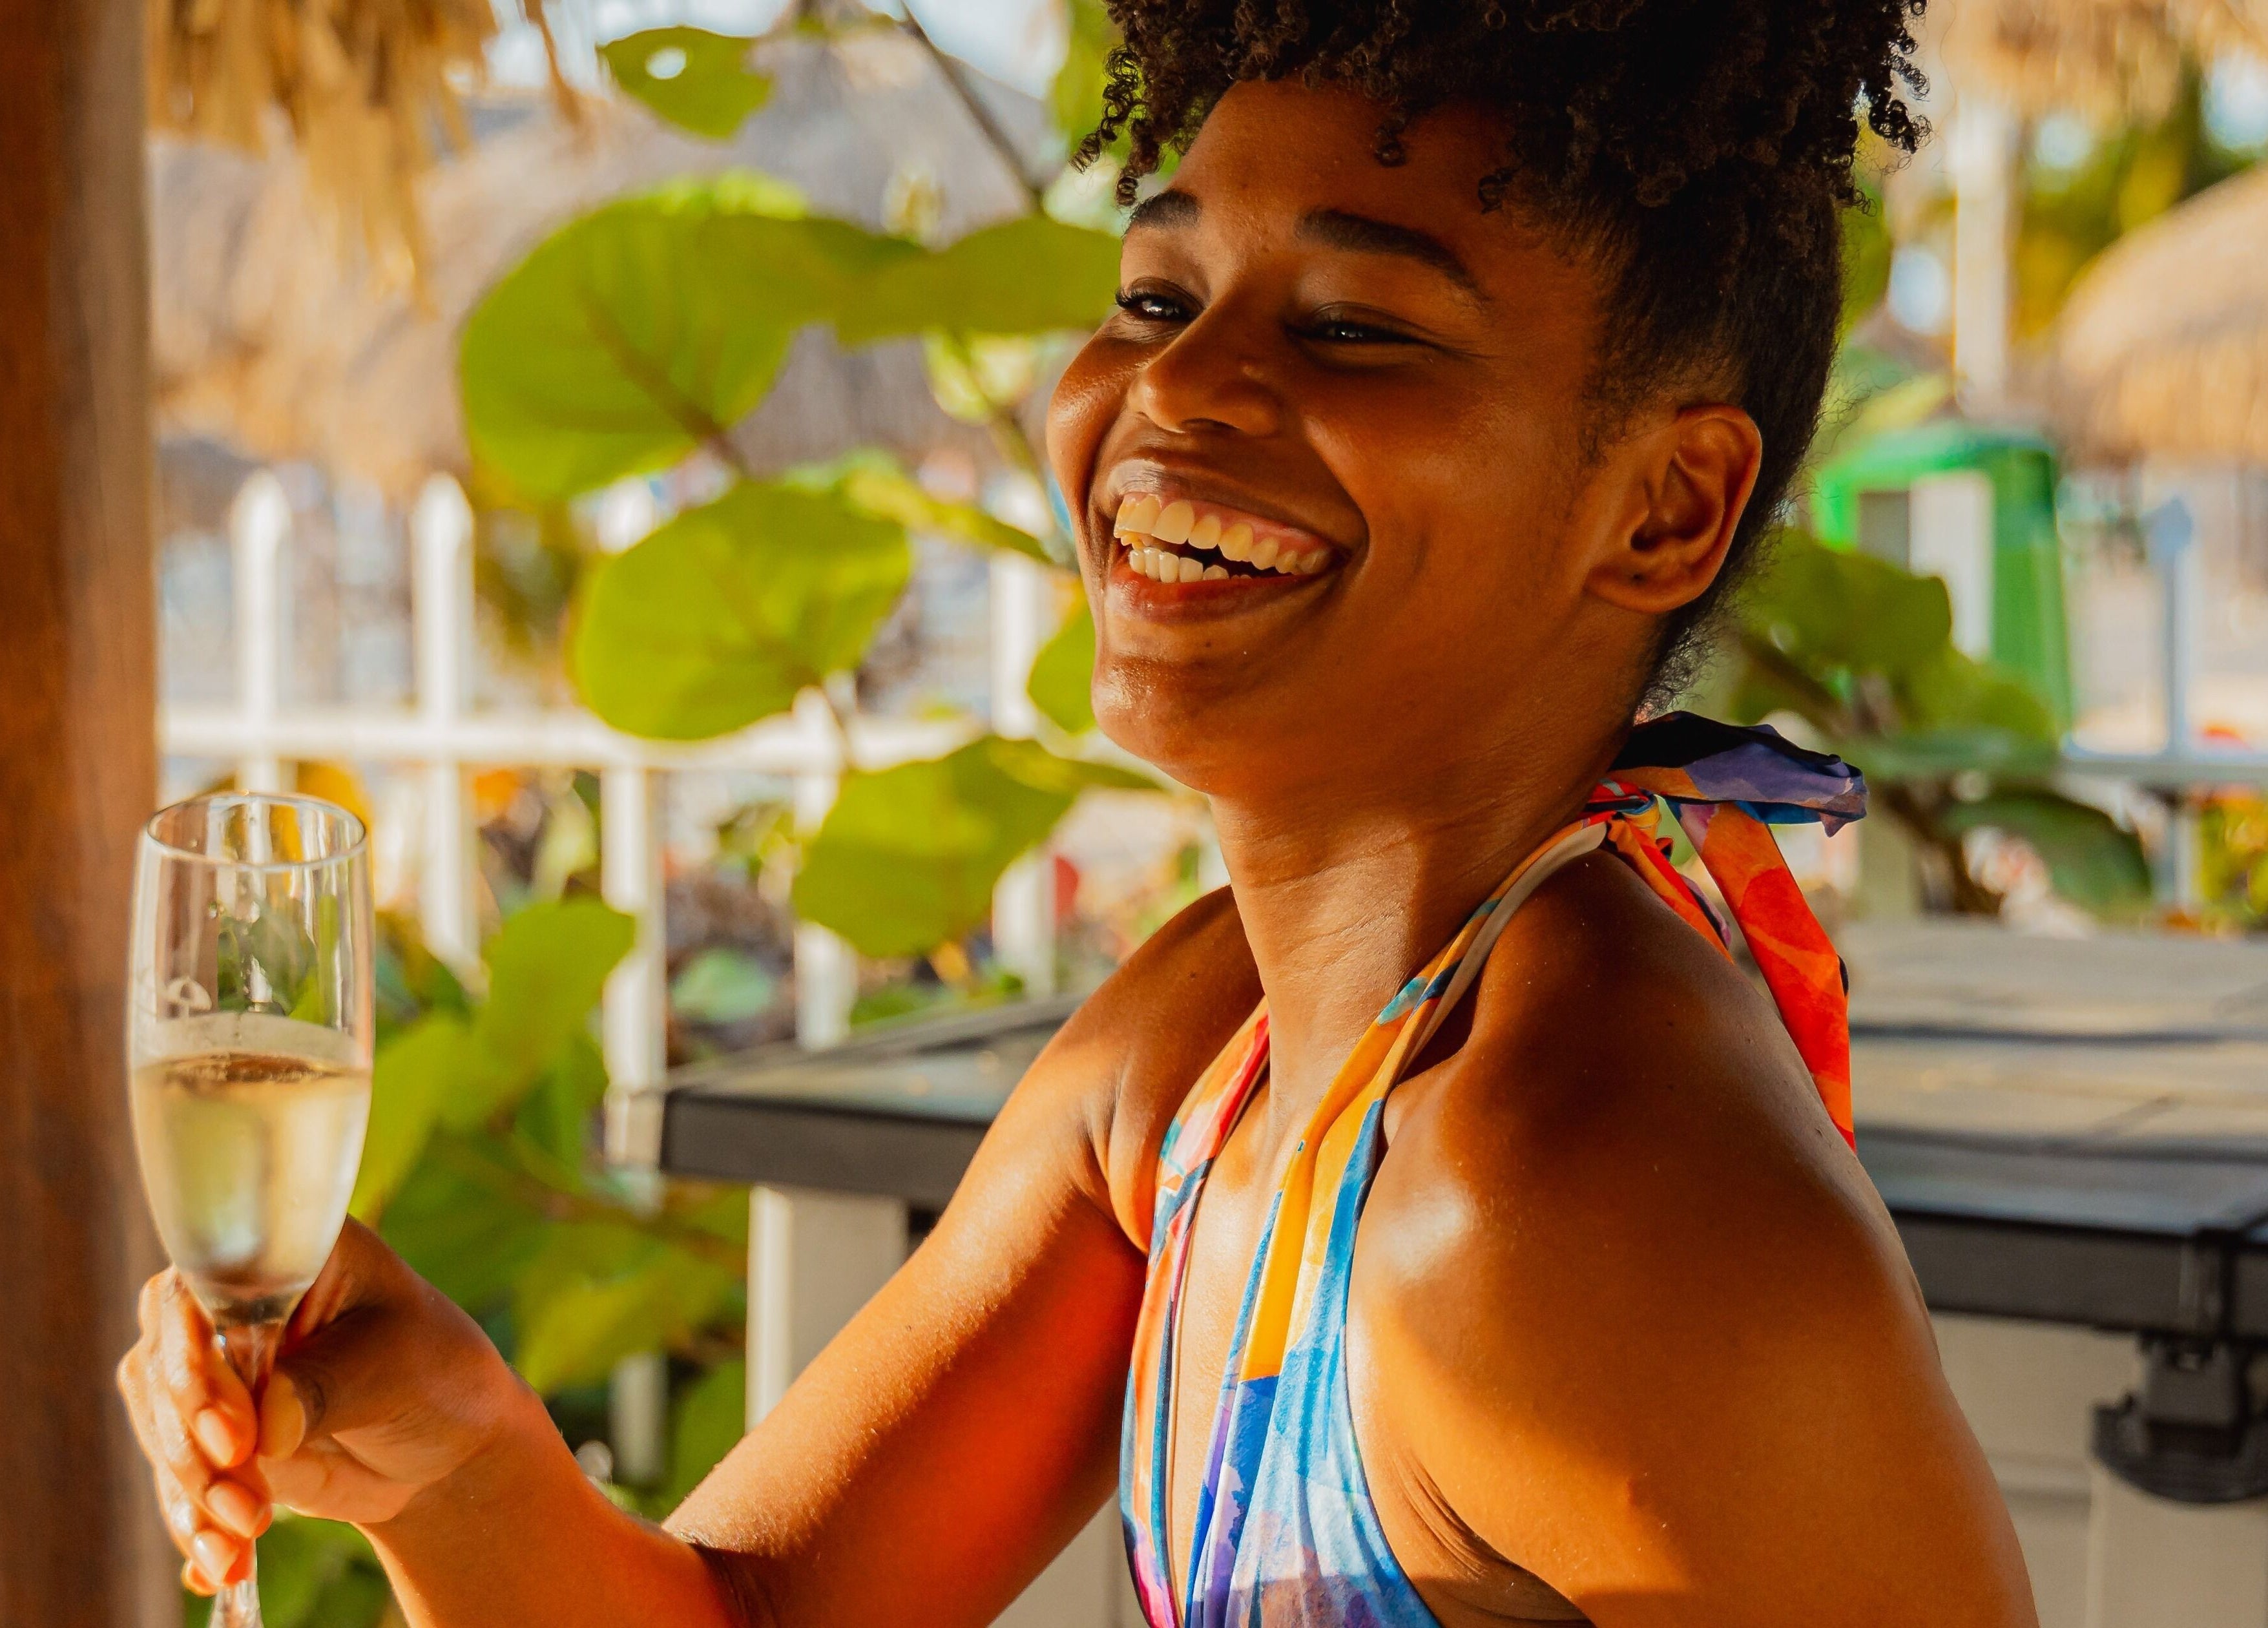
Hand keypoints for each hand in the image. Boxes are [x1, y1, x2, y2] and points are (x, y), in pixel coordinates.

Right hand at [117, 1219, 533, 1595]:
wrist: (445, 1444)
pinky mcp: (207, 1430)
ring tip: (244, 1540)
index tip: (237, 1437)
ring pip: (163, 1427)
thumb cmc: (435, 1373)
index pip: (203, 1294)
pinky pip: (178, 1474)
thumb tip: (266, 1423)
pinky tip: (216, 1566)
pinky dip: (195, 1522)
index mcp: (285, 1252)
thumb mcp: (397, 1366)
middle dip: (196, 1447)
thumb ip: (327, 1385)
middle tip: (247, 1503)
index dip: (202, 1365)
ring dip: (196, 1493)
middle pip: (166, 1367)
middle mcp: (232, 1301)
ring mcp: (213, 1367)